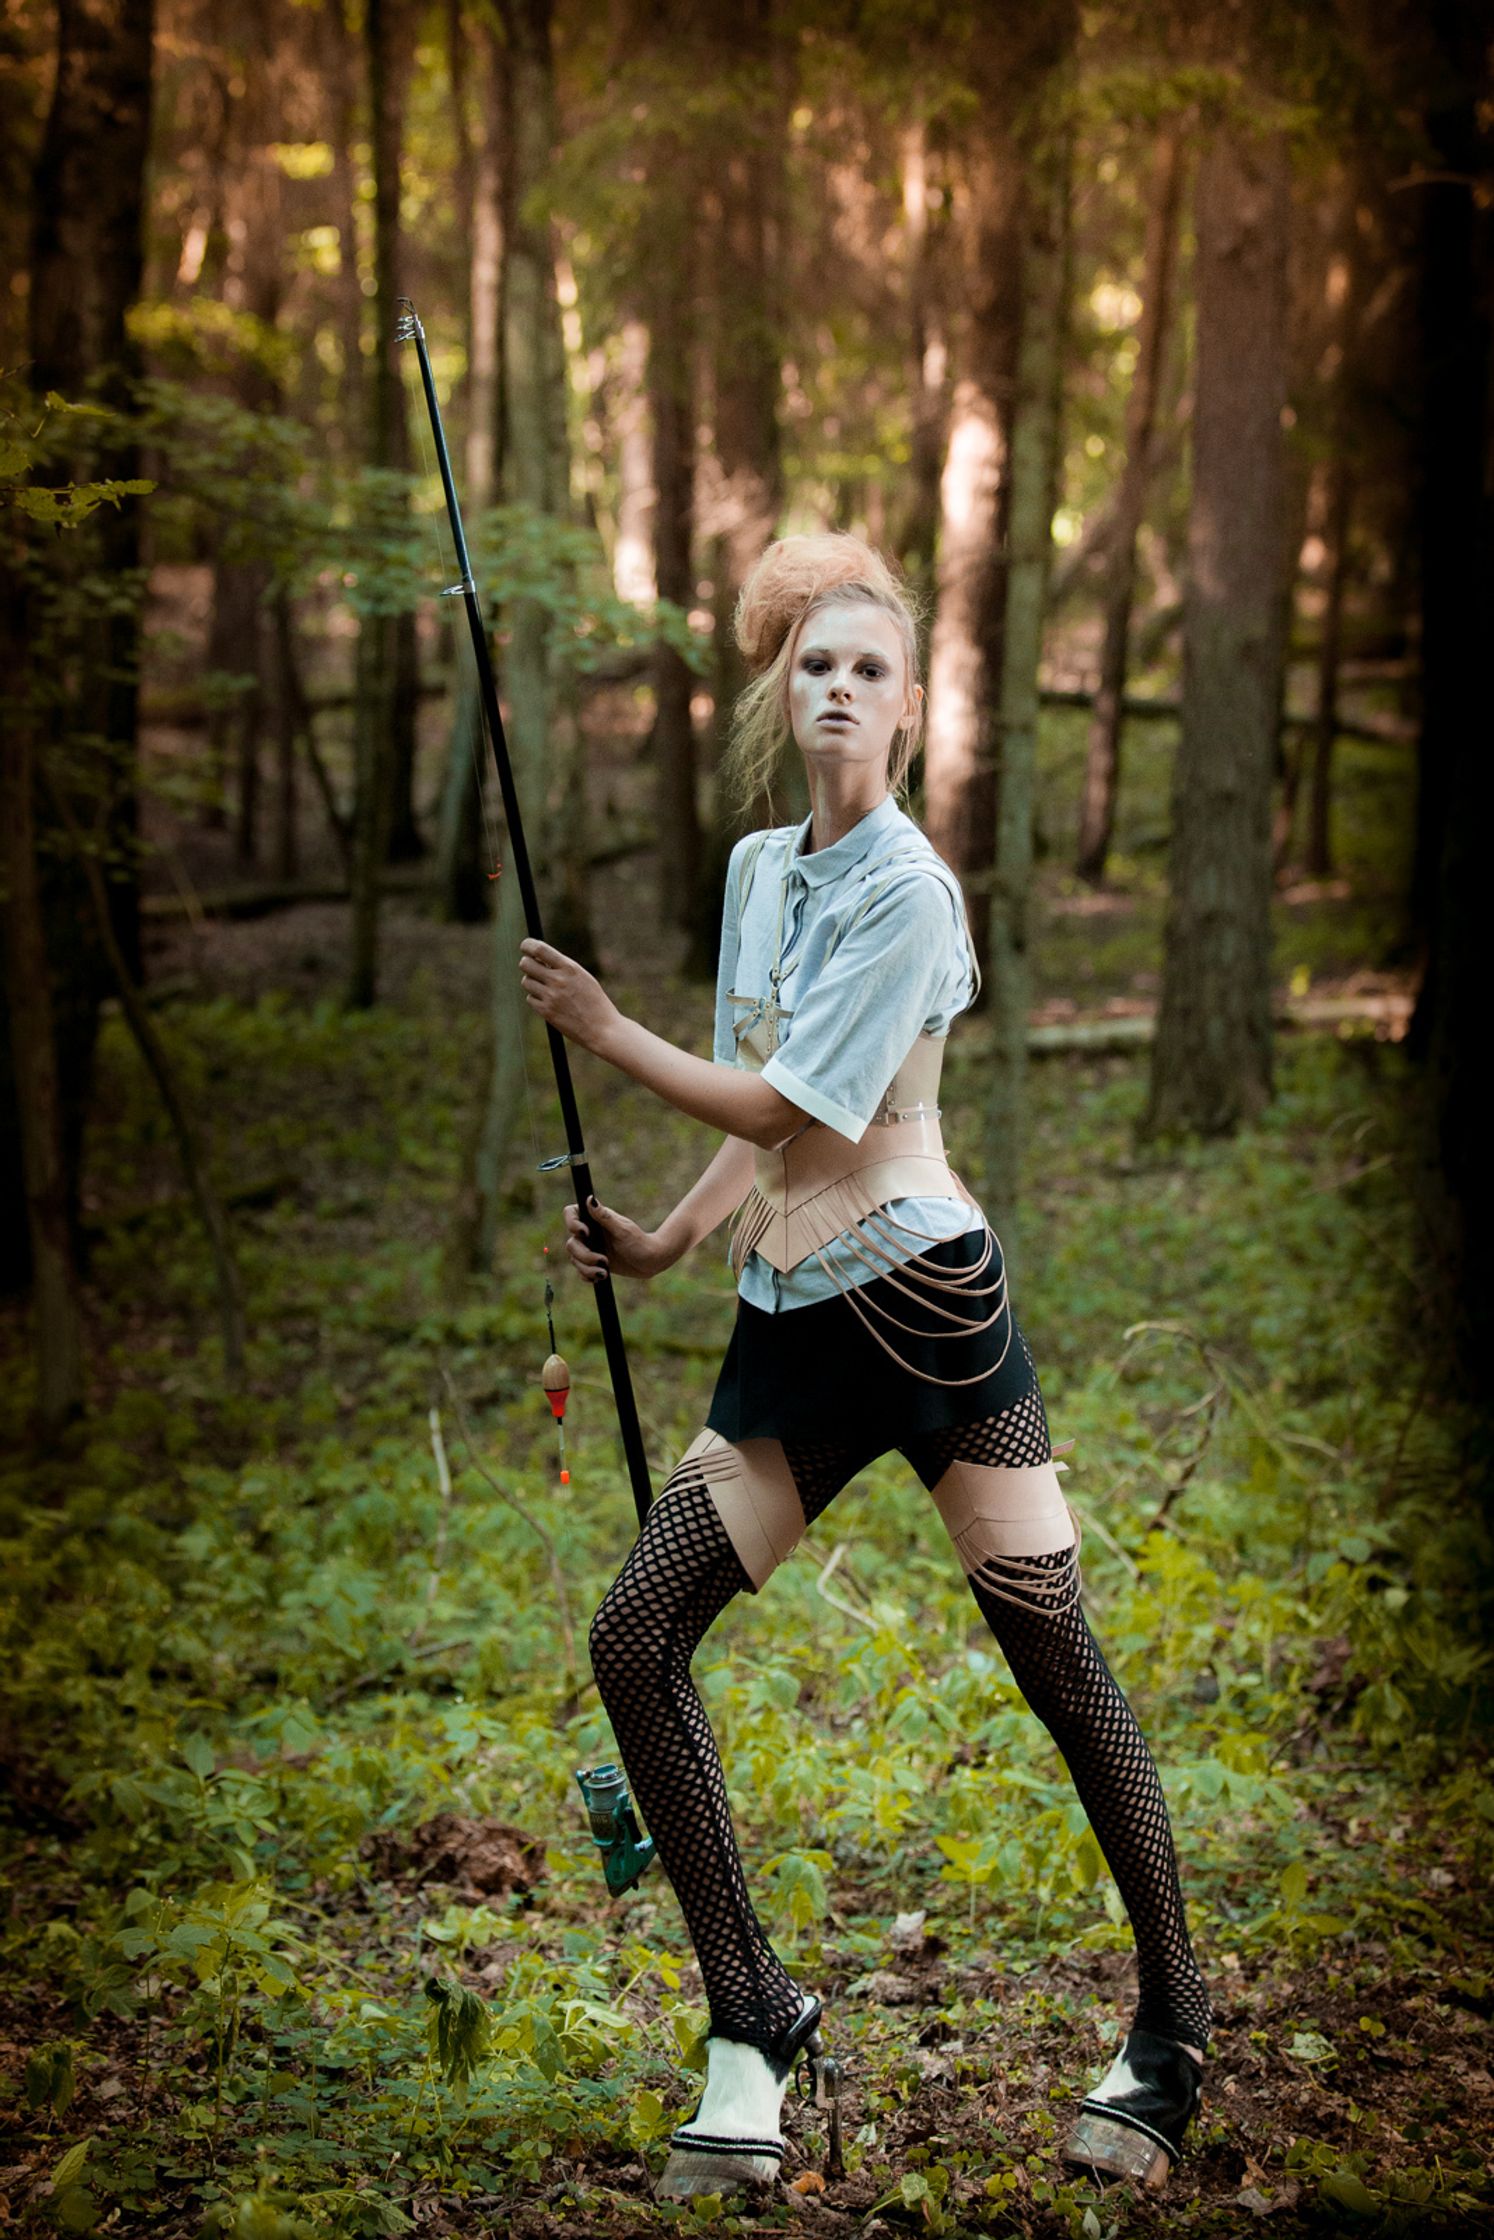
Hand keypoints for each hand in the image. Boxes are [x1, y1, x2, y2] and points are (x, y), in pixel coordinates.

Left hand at [519, 938, 620, 1052]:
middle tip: (533, 968)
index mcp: (570, 968)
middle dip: (527, 964)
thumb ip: (563, 967)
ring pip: (526, 982)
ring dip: (532, 983)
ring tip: (547, 988)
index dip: (528, 945)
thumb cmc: (594, 1001)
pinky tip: (551, 1003)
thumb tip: (539, 958)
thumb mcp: (583, 977)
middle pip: (526, 964)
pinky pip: (530, 998)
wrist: (602, 1029)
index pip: (539, 949)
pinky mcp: (546, 1012)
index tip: (525, 946)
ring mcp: (551, 997)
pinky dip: (537, 999)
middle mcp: (558, 980)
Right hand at [563, 1196, 675, 1283]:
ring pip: (575, 1259)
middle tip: (604, 1260)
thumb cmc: (640, 1242)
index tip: (586, 1233)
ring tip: (604, 1272)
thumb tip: (589, 1199)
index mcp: (595, 1219)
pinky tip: (601, 1276)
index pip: (571, 1213)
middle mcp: (590, 1233)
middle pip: (571, 1243)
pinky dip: (587, 1275)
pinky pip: (581, 1270)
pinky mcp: (594, 1263)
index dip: (572, 1223)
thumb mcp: (622, 1230)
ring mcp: (591, 1248)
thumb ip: (604, 1217)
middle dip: (584, 1255)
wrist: (651, 1262)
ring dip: (587, 1268)